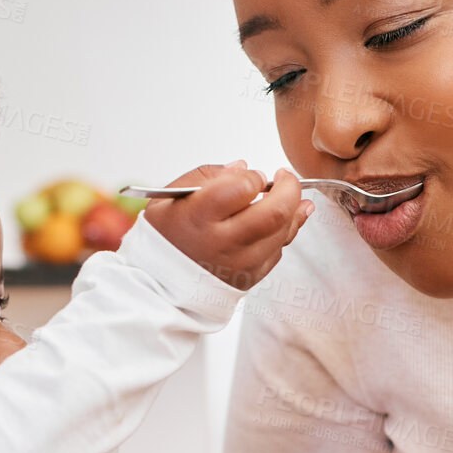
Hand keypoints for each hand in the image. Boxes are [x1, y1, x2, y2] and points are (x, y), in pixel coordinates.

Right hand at [143, 160, 314, 290]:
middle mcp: (222, 243)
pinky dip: (282, 233)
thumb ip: (207, 176)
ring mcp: (239, 264)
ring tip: (288, 196)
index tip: (252, 176)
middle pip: (274, 213)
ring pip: (282, 233)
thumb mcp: (170, 197)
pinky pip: (277, 251)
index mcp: (198, 218)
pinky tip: (282, 220)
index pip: (242, 188)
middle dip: (289, 188)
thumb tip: (242, 168)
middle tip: (286, 178)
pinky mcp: (250, 278)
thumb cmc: (166, 235)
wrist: (160, 283)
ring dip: (293, 210)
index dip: (254, 177)